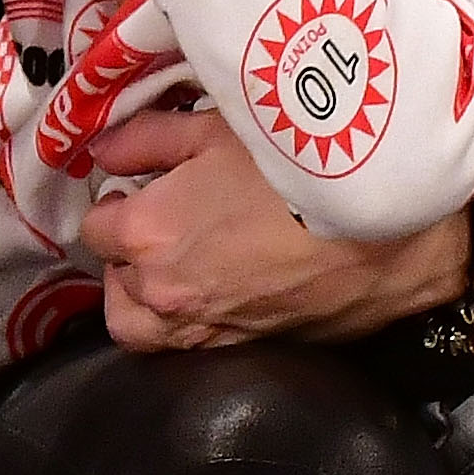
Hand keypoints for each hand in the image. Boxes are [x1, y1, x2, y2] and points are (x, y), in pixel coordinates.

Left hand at [78, 108, 468, 346]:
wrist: (378, 228)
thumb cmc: (297, 165)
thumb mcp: (217, 128)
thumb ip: (146, 139)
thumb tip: (101, 152)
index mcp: (149, 233)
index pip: (95, 228)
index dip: (113, 200)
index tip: (138, 183)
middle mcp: (165, 291)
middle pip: (114, 278)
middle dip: (125, 248)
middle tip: (156, 215)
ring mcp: (202, 327)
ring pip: (138, 325)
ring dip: (139, 295)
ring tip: (169, 262)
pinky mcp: (239, 347)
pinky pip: (183, 344)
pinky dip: (178, 321)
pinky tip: (206, 285)